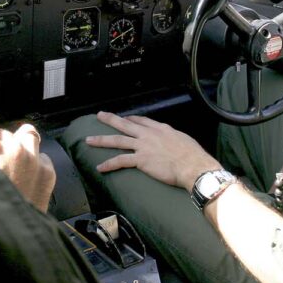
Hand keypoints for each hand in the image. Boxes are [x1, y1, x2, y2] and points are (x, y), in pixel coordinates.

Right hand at [0, 116, 55, 212]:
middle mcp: (13, 149)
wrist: (3, 241)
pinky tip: (29, 178)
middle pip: (6, 132)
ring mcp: (34, 160)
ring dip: (22, 146)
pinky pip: (44, 157)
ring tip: (15, 163)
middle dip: (1, 144)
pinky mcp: (48, 175)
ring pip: (29, 137)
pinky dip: (37, 163)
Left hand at [86, 111, 221, 190]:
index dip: (131, 119)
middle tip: (99, 115)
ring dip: (101, 140)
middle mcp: (149, 135)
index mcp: (160, 129)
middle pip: (125, 124)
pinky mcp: (141, 160)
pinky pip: (120, 161)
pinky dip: (109, 164)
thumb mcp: (183, 140)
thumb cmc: (193, 155)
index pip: (142, 121)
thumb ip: (174, 139)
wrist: (193, 166)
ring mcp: (143, 146)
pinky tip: (99, 167)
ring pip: (118, 140)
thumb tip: (174, 142)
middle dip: (110, 119)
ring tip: (89, 140)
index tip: (125, 118)